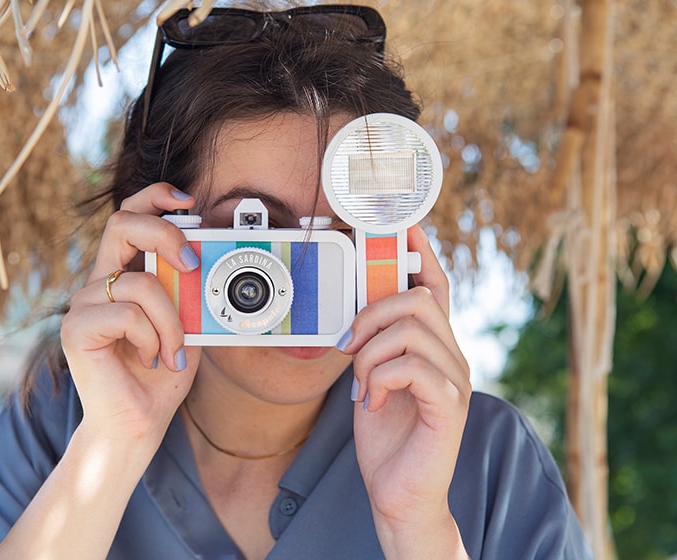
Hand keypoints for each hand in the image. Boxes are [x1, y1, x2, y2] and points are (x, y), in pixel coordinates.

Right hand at [60, 183, 202, 443]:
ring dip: (171, 319)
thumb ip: (190, 291)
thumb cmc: (162, 374)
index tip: (187, 202)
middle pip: (121, 224)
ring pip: (139, 282)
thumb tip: (207, 258)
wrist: (138, 423)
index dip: (153, 198)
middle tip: (191, 264)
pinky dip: (152, 337)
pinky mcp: (76, 329)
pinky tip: (151, 358)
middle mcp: (99, 284)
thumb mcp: (187, 322)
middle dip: (164, 234)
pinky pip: (127, 314)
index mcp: (122, 276)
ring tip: (174, 350)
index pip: (128, 217)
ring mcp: (83, 305)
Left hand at [338, 225, 470, 557]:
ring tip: (363, 386)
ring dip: (370, 354)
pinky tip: (375, 402)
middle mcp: (451, 356)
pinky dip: (380, 379)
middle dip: (371, 314)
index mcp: (433, 346)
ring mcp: (455, 379)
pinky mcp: (449, 404)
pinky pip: (411, 365)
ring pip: (409, 328)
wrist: (398, 494)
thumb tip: (358, 310)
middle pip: (417, 298)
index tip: (402, 227)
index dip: (420, 254)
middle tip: (349, 345)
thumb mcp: (373, 379)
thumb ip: (374, 344)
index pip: (433, 286)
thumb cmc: (386, 436)